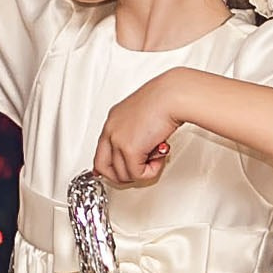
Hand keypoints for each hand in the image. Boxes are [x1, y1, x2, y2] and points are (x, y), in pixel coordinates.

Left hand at [95, 71, 186, 186]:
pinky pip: (137, 174)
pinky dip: (150, 171)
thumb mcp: (144, 115)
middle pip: (103, 167)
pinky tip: (159, 156)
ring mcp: (117, 140)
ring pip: (122, 174)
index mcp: (113, 120)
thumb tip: (141, 147)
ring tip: (155, 157)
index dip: (109, 166)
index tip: (120, 172)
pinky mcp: (129, 150)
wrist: (172, 96)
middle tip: (139, 171)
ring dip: (141, 172)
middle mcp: (111, 130)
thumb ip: (137, 131)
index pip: (101, 151)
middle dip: (122, 176)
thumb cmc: (165, 99)